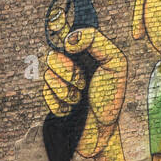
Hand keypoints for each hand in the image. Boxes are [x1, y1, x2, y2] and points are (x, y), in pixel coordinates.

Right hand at [42, 7, 127, 156]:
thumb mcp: (115, 63)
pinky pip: (45, 96)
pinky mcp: (51, 100)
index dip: (58, 30)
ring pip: (47, 76)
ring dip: (66, 91)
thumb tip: (68, 40)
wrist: (105, 130)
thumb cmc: (112, 95)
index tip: (68, 46)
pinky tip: (71, 109)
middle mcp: (68, 65)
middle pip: (52, 56)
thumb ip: (96, 42)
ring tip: (80, 98)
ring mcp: (58, 82)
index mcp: (82, 52)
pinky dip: (60, 105)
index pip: (62, 33)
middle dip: (68, 72)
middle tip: (83, 83)